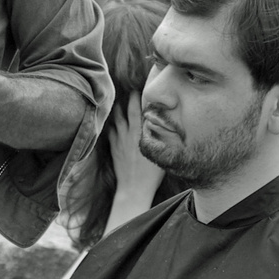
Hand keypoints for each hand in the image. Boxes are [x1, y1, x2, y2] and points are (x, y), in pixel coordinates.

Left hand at [104, 92, 163, 233]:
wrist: (133, 189)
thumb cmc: (151, 174)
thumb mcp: (162, 153)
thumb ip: (162, 138)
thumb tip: (167, 126)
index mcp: (140, 134)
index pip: (136, 110)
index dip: (136, 98)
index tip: (138, 89)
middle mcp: (128, 135)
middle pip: (124, 112)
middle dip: (126, 100)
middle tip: (129, 90)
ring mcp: (118, 141)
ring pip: (116, 120)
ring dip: (117, 111)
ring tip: (119, 102)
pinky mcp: (114, 148)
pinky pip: (111, 132)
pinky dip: (112, 125)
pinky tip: (114, 122)